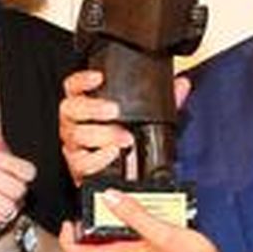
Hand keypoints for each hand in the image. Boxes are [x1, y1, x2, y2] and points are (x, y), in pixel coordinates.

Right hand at [59, 71, 192, 184]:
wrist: (120, 174)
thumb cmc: (124, 138)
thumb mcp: (145, 117)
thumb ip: (163, 100)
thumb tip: (181, 85)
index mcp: (85, 105)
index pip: (73, 86)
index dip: (83, 80)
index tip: (99, 77)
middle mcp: (74, 123)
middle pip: (71, 108)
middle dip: (92, 108)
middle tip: (114, 110)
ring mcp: (73, 144)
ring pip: (76, 135)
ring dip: (102, 135)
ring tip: (125, 138)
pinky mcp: (77, 166)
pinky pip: (82, 161)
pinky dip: (99, 158)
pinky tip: (113, 153)